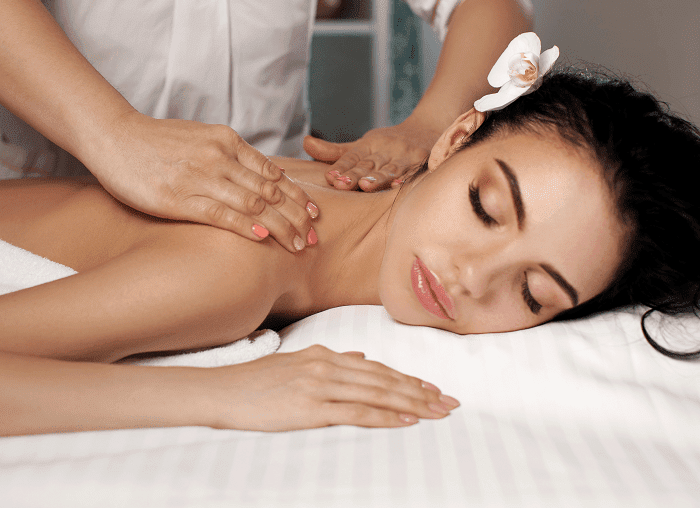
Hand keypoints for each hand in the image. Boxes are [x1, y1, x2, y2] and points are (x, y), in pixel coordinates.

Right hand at [85, 111, 318, 252]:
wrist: (114, 135)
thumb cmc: (158, 141)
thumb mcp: (202, 137)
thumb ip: (231, 155)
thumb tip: (260, 175)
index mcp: (228, 141)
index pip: (273, 172)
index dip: (297, 196)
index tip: (314, 214)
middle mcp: (220, 157)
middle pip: (270, 190)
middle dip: (297, 216)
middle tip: (315, 237)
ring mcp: (201, 176)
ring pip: (254, 204)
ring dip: (280, 227)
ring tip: (298, 245)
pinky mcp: (180, 197)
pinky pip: (221, 213)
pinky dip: (246, 226)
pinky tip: (264, 239)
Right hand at [206, 345, 459, 430]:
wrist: (225, 391)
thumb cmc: (258, 380)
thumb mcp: (297, 361)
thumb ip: (331, 359)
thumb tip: (358, 356)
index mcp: (326, 354)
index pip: (378, 368)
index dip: (408, 379)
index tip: (433, 388)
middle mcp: (329, 365)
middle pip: (385, 380)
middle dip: (420, 392)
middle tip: (449, 401)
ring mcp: (321, 385)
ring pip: (377, 394)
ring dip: (411, 403)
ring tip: (437, 411)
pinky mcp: (311, 406)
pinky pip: (356, 412)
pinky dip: (384, 416)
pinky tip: (405, 420)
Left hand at [304, 119, 441, 191]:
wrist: (428, 128)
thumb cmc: (388, 143)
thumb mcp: (361, 145)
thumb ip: (334, 151)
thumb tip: (305, 143)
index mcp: (368, 145)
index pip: (352, 157)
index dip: (341, 167)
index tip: (330, 178)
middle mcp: (385, 148)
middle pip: (368, 164)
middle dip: (355, 174)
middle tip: (341, 184)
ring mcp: (404, 155)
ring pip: (389, 168)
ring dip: (378, 177)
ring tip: (365, 186)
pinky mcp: (422, 161)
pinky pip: (413, 171)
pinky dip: (406, 178)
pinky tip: (398, 186)